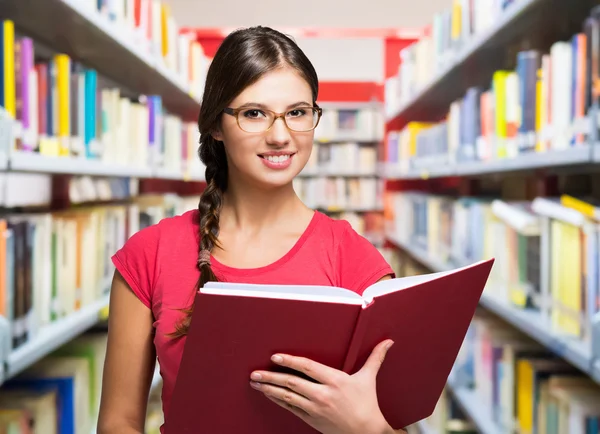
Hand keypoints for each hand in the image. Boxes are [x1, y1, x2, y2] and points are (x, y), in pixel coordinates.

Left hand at [249, 339, 395, 433]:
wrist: (366, 433)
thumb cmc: (367, 404)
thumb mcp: (369, 378)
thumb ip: (375, 357)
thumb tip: (388, 341)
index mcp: (335, 380)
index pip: (307, 367)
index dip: (289, 361)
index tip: (275, 357)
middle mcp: (323, 394)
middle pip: (292, 383)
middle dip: (271, 377)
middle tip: (254, 373)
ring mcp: (315, 409)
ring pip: (288, 397)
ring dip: (270, 389)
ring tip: (255, 383)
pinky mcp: (312, 420)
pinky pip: (291, 409)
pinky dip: (278, 401)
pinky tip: (268, 395)